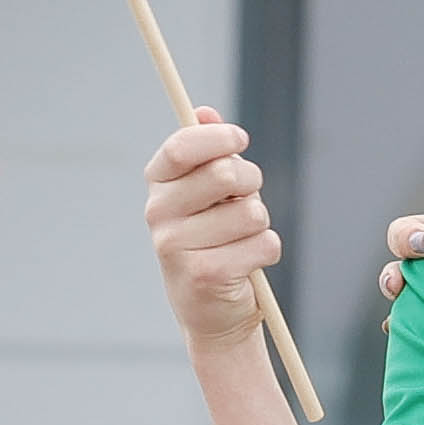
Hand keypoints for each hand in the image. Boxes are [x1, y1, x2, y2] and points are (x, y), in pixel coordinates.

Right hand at [146, 117, 279, 351]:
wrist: (212, 312)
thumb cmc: (216, 241)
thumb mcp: (211, 194)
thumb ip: (210, 154)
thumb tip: (206, 112)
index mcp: (158, 186)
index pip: (182, 147)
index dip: (218, 138)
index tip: (240, 139)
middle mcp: (157, 214)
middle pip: (225, 174)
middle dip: (251, 183)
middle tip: (246, 200)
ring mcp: (176, 246)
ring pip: (251, 213)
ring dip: (260, 224)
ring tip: (242, 240)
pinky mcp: (204, 274)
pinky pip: (263, 244)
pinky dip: (266, 252)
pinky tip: (246, 266)